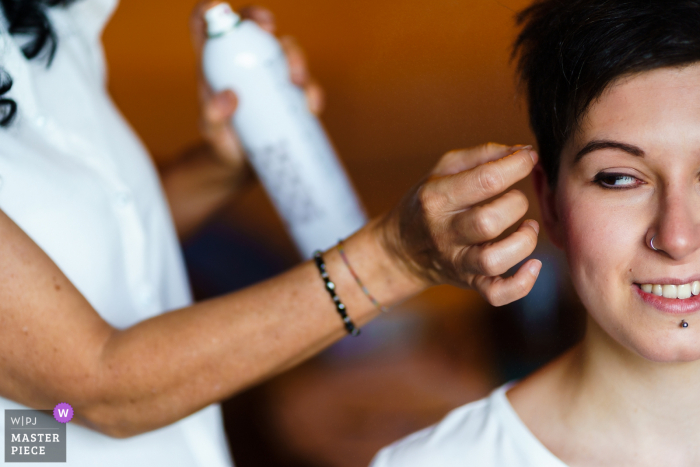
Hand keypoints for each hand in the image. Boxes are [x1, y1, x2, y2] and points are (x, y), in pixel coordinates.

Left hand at [189, 2, 324, 171]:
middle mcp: (244, 64)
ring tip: (295, 80)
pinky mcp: (291, 98)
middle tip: (270, 32)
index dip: (211, 9)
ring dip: (295, 56)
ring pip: (286, 51)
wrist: (241, 169)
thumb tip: (229, 97)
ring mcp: (270, 79)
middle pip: (254, 28)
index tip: (221, 9)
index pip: (207, 24)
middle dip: (262, 20)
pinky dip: (312, 91)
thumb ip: (212, 118)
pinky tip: (311, 106)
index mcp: (215, 64)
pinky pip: (306, 85)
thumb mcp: (211, 133)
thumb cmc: (221, 145)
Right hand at [380, 143, 541, 305]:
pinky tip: (534, 265)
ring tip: (527, 228)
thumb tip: (523, 152)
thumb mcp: (443, 170)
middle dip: (517, 203)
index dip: (517, 165)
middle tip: (515, 198)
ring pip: (494, 260)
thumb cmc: (428, 202)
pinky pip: (497, 294)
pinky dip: (522, 284)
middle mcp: (445, 233)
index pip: (486, 180)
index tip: (527, 159)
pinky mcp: (470, 283)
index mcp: (437, 198)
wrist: (401, 250)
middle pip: (489, 221)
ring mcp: (457, 262)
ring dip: (523, 242)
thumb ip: (482, 156)